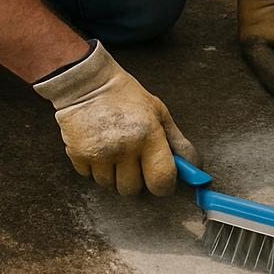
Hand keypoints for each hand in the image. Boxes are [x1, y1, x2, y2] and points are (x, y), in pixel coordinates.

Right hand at [33, 41, 198, 195]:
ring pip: (110, 186)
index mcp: (148, 135)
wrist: (86, 84)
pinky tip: (97, 148)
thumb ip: (177, 142)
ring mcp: (99, 153)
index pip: (162, 181)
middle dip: (135, 179)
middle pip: (133, 189)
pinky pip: (90, 178)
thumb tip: (195, 167)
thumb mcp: (158, 112)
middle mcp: (124, 147)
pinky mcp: (78, 154)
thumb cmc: (124, 96)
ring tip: (113, 150)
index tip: (160, 179)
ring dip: (113, 175)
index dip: (163, 185)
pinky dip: (94, 168)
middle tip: (132, 159)